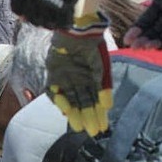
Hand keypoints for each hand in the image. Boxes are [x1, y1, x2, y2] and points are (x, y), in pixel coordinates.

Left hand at [47, 15, 112, 136]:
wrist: (77, 30)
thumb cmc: (92, 45)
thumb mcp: (102, 66)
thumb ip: (104, 86)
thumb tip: (108, 106)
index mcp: (91, 79)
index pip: (95, 101)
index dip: (98, 114)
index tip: (102, 127)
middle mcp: (78, 81)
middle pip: (83, 103)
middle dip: (87, 117)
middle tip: (91, 131)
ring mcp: (65, 79)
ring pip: (70, 100)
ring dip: (74, 113)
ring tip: (78, 126)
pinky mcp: (53, 75)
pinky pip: (54, 91)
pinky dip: (59, 100)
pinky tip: (65, 110)